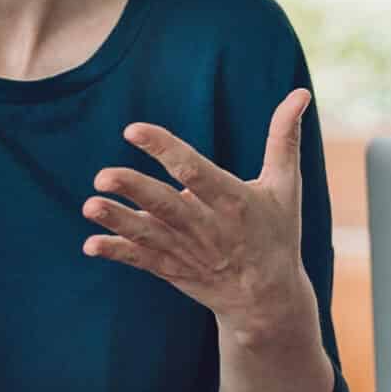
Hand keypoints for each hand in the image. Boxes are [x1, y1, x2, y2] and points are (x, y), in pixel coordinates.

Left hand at [82, 91, 318, 341]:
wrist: (269, 300)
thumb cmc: (277, 233)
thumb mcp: (286, 187)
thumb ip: (284, 139)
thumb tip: (300, 92)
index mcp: (235, 202)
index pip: (195, 171)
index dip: (165, 149)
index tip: (133, 130)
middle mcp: (209, 229)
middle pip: (167, 206)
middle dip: (135, 191)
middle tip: (103, 175)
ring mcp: (188, 252)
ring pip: (148, 235)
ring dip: (118, 221)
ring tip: (89, 205)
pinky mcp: (173, 269)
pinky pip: (141, 261)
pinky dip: (117, 252)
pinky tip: (90, 244)